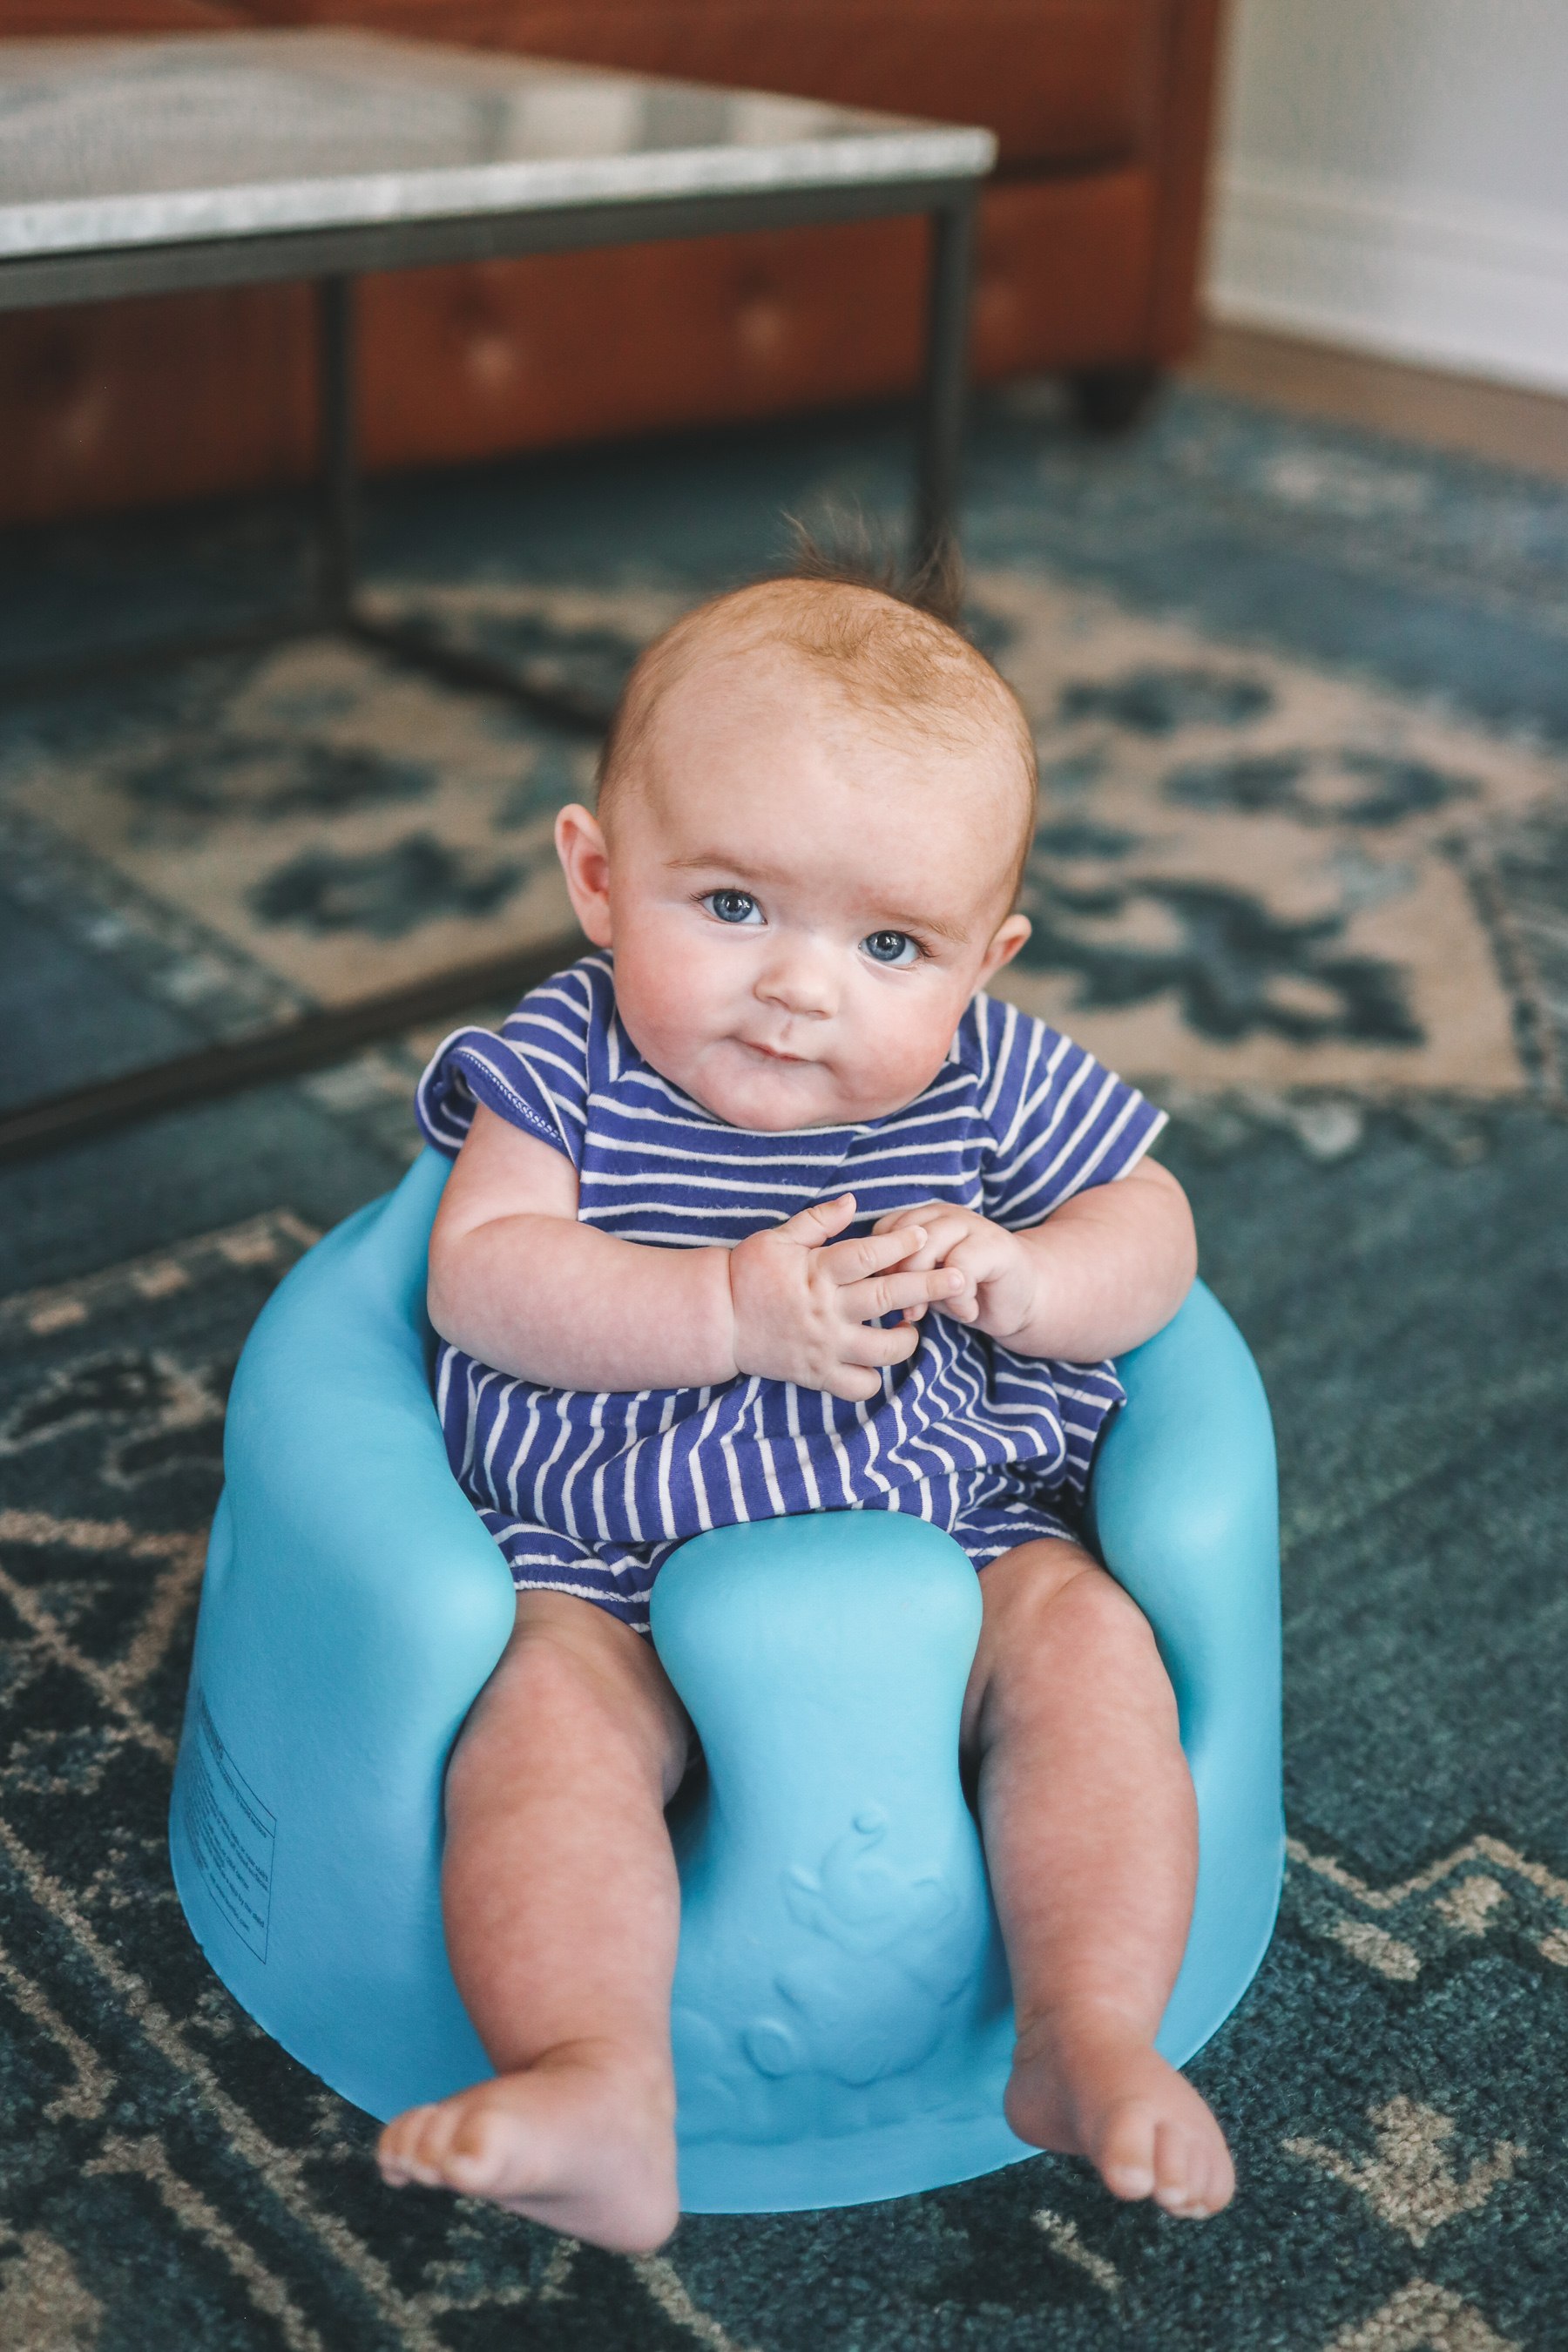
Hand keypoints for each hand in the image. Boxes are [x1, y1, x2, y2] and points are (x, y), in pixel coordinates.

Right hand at [728, 1193, 967, 1400]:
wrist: (718, 1321)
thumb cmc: (748, 1273)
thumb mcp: (778, 1237)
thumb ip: (818, 1221)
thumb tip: (854, 1200)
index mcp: (817, 1272)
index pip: (868, 1254)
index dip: (900, 1242)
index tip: (924, 1234)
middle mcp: (825, 1310)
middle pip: (888, 1298)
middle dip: (929, 1286)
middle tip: (960, 1277)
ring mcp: (824, 1346)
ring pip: (883, 1349)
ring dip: (907, 1338)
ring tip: (912, 1326)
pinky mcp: (817, 1375)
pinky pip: (859, 1386)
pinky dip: (875, 1378)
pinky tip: (877, 1360)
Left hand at [870, 1200, 1040, 1344]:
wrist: (1023, 1298)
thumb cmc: (966, 1291)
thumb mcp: (926, 1283)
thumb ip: (900, 1276)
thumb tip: (869, 1288)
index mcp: (923, 1218)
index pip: (884, 1231)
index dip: (880, 1265)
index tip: (887, 1295)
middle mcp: (945, 1214)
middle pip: (902, 1237)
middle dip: (898, 1279)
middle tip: (908, 1310)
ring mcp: (971, 1225)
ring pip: (927, 1246)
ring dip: (924, 1288)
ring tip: (931, 1312)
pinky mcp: (995, 1245)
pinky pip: (960, 1268)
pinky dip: (958, 1298)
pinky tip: (965, 1312)